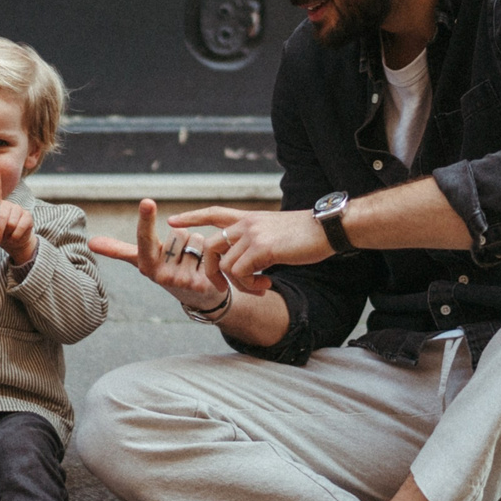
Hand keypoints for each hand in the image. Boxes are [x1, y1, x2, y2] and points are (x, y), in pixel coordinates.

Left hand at [0, 199, 37, 268]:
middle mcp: (8, 204)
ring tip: (8, 236)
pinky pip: (21, 227)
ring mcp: (19, 209)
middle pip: (2, 217)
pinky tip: (15, 237)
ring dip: (9, 234)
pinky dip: (16, 236)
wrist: (14, 243)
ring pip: (11, 223)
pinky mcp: (28, 216)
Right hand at [91, 198, 230, 313]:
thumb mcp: (143, 259)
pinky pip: (208, 250)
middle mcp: (160, 274)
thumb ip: (118, 249)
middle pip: (178, 233)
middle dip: (184, 239)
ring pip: (196, 239)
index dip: (146, 219)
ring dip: (199, 246)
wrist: (197, 297)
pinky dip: (211, 254)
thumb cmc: (167, 270)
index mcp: (145, 263)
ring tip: (194, 262)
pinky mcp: (200, 283)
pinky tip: (207, 268)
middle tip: (182, 257)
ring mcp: (180, 281)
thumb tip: (90, 242)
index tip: (147, 201)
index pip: (145, 236)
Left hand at [166, 206, 328, 296]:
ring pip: (226, 266)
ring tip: (261, 288)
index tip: (173, 222)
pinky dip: (250, 286)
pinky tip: (267, 286)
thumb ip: (256, 241)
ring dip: (241, 285)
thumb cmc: (306, 234)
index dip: (193, 217)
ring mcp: (252, 235)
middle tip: (223, 288)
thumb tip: (247, 260)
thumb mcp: (275, 232)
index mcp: (249, 218)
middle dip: (212, 271)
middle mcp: (247, 224)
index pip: (214, 212)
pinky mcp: (262, 249)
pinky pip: (241, 274)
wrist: (327, 228)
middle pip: (211, 247)